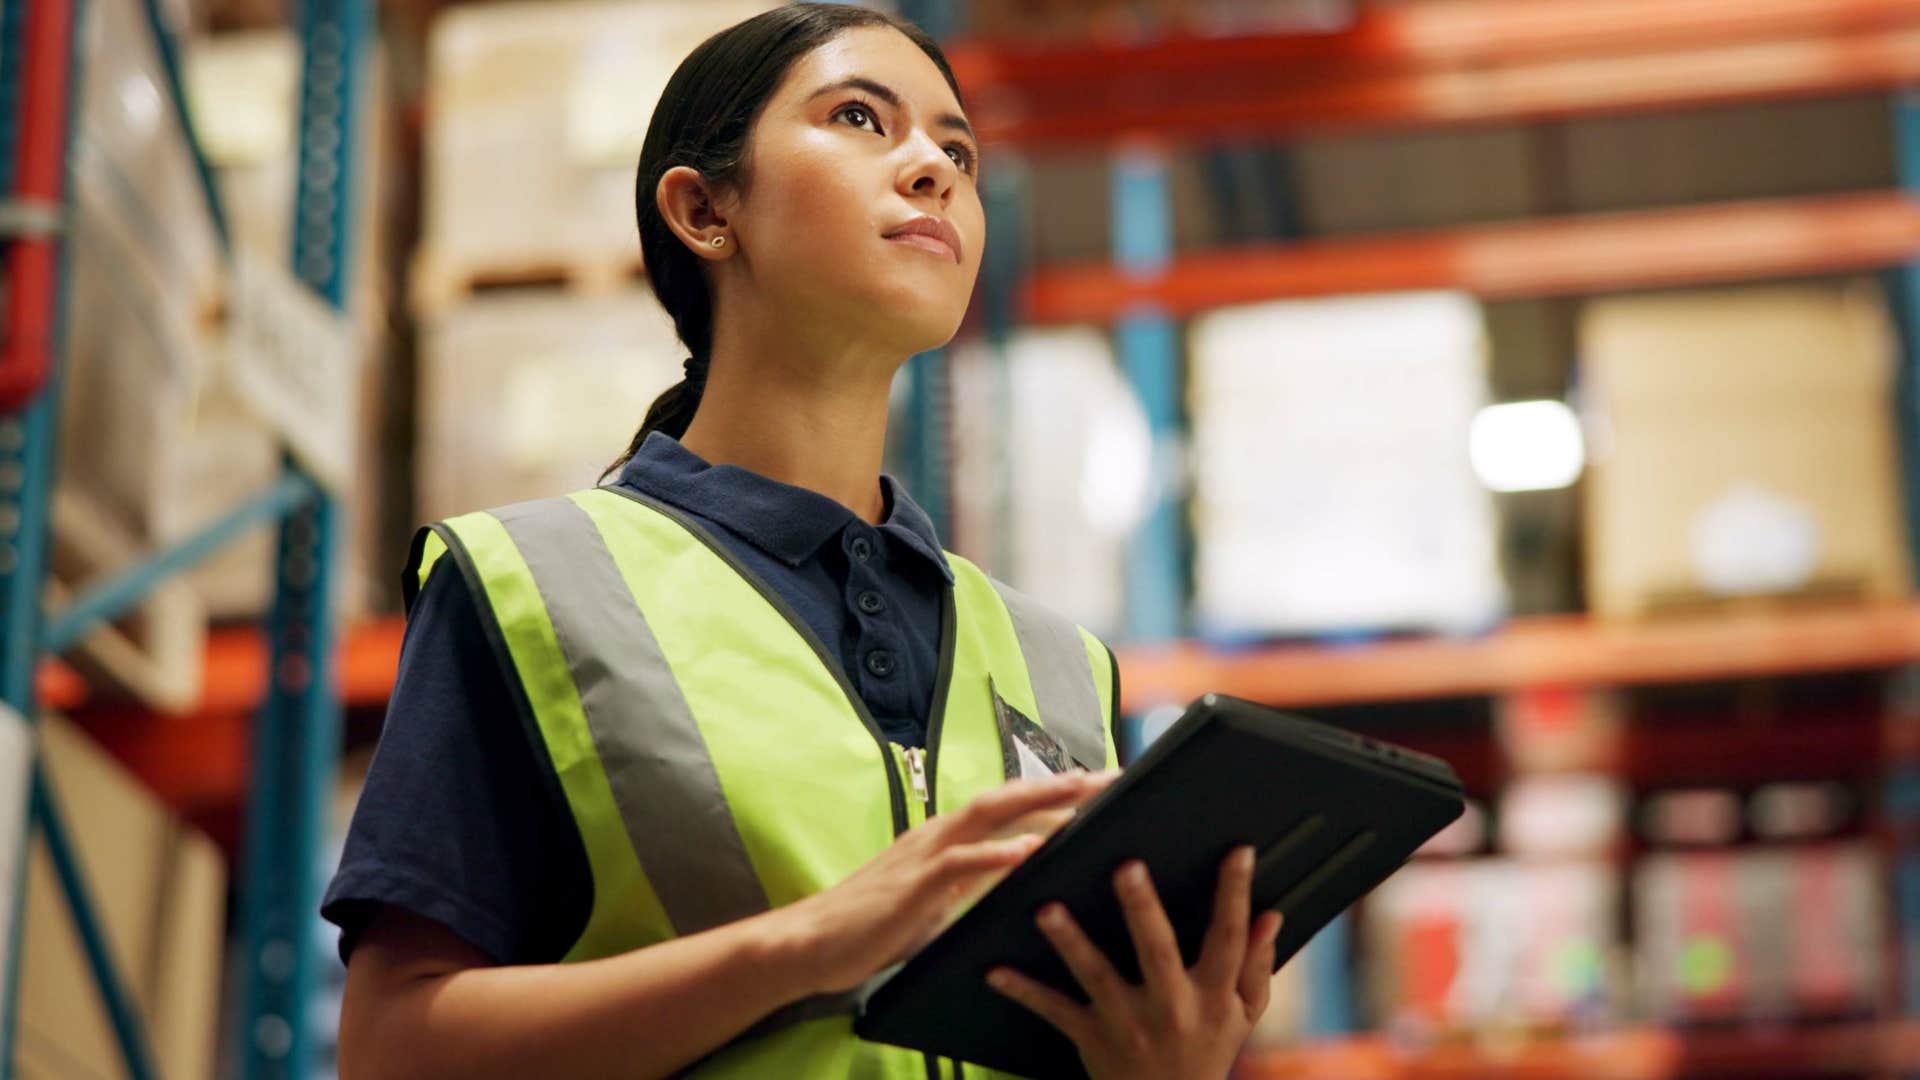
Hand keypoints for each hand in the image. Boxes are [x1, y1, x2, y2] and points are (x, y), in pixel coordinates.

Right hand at [777, 769, 1118, 995]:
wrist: (812, 941)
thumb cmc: (873, 924)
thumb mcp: (934, 899)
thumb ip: (970, 884)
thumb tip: (1012, 879)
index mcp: (946, 836)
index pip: (1009, 804)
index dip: (1055, 791)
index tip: (1100, 784)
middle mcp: (939, 833)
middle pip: (1010, 796)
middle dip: (1063, 785)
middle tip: (1114, 777)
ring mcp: (926, 853)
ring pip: (990, 815)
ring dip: (1038, 802)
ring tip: (1082, 794)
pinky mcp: (914, 883)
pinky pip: (960, 863)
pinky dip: (997, 853)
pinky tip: (1029, 850)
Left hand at [986, 846, 1282, 1079]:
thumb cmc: (1207, 1052)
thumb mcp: (1243, 1016)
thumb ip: (1257, 965)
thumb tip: (1271, 916)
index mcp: (1213, 996)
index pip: (1229, 938)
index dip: (1235, 895)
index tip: (1237, 852)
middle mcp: (1171, 1007)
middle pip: (1158, 951)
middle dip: (1141, 909)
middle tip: (1126, 867)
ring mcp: (1128, 1024)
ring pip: (1097, 976)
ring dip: (1071, 942)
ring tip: (1047, 909)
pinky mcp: (1091, 1037)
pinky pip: (1055, 1011)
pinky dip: (1024, 991)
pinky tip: (995, 969)